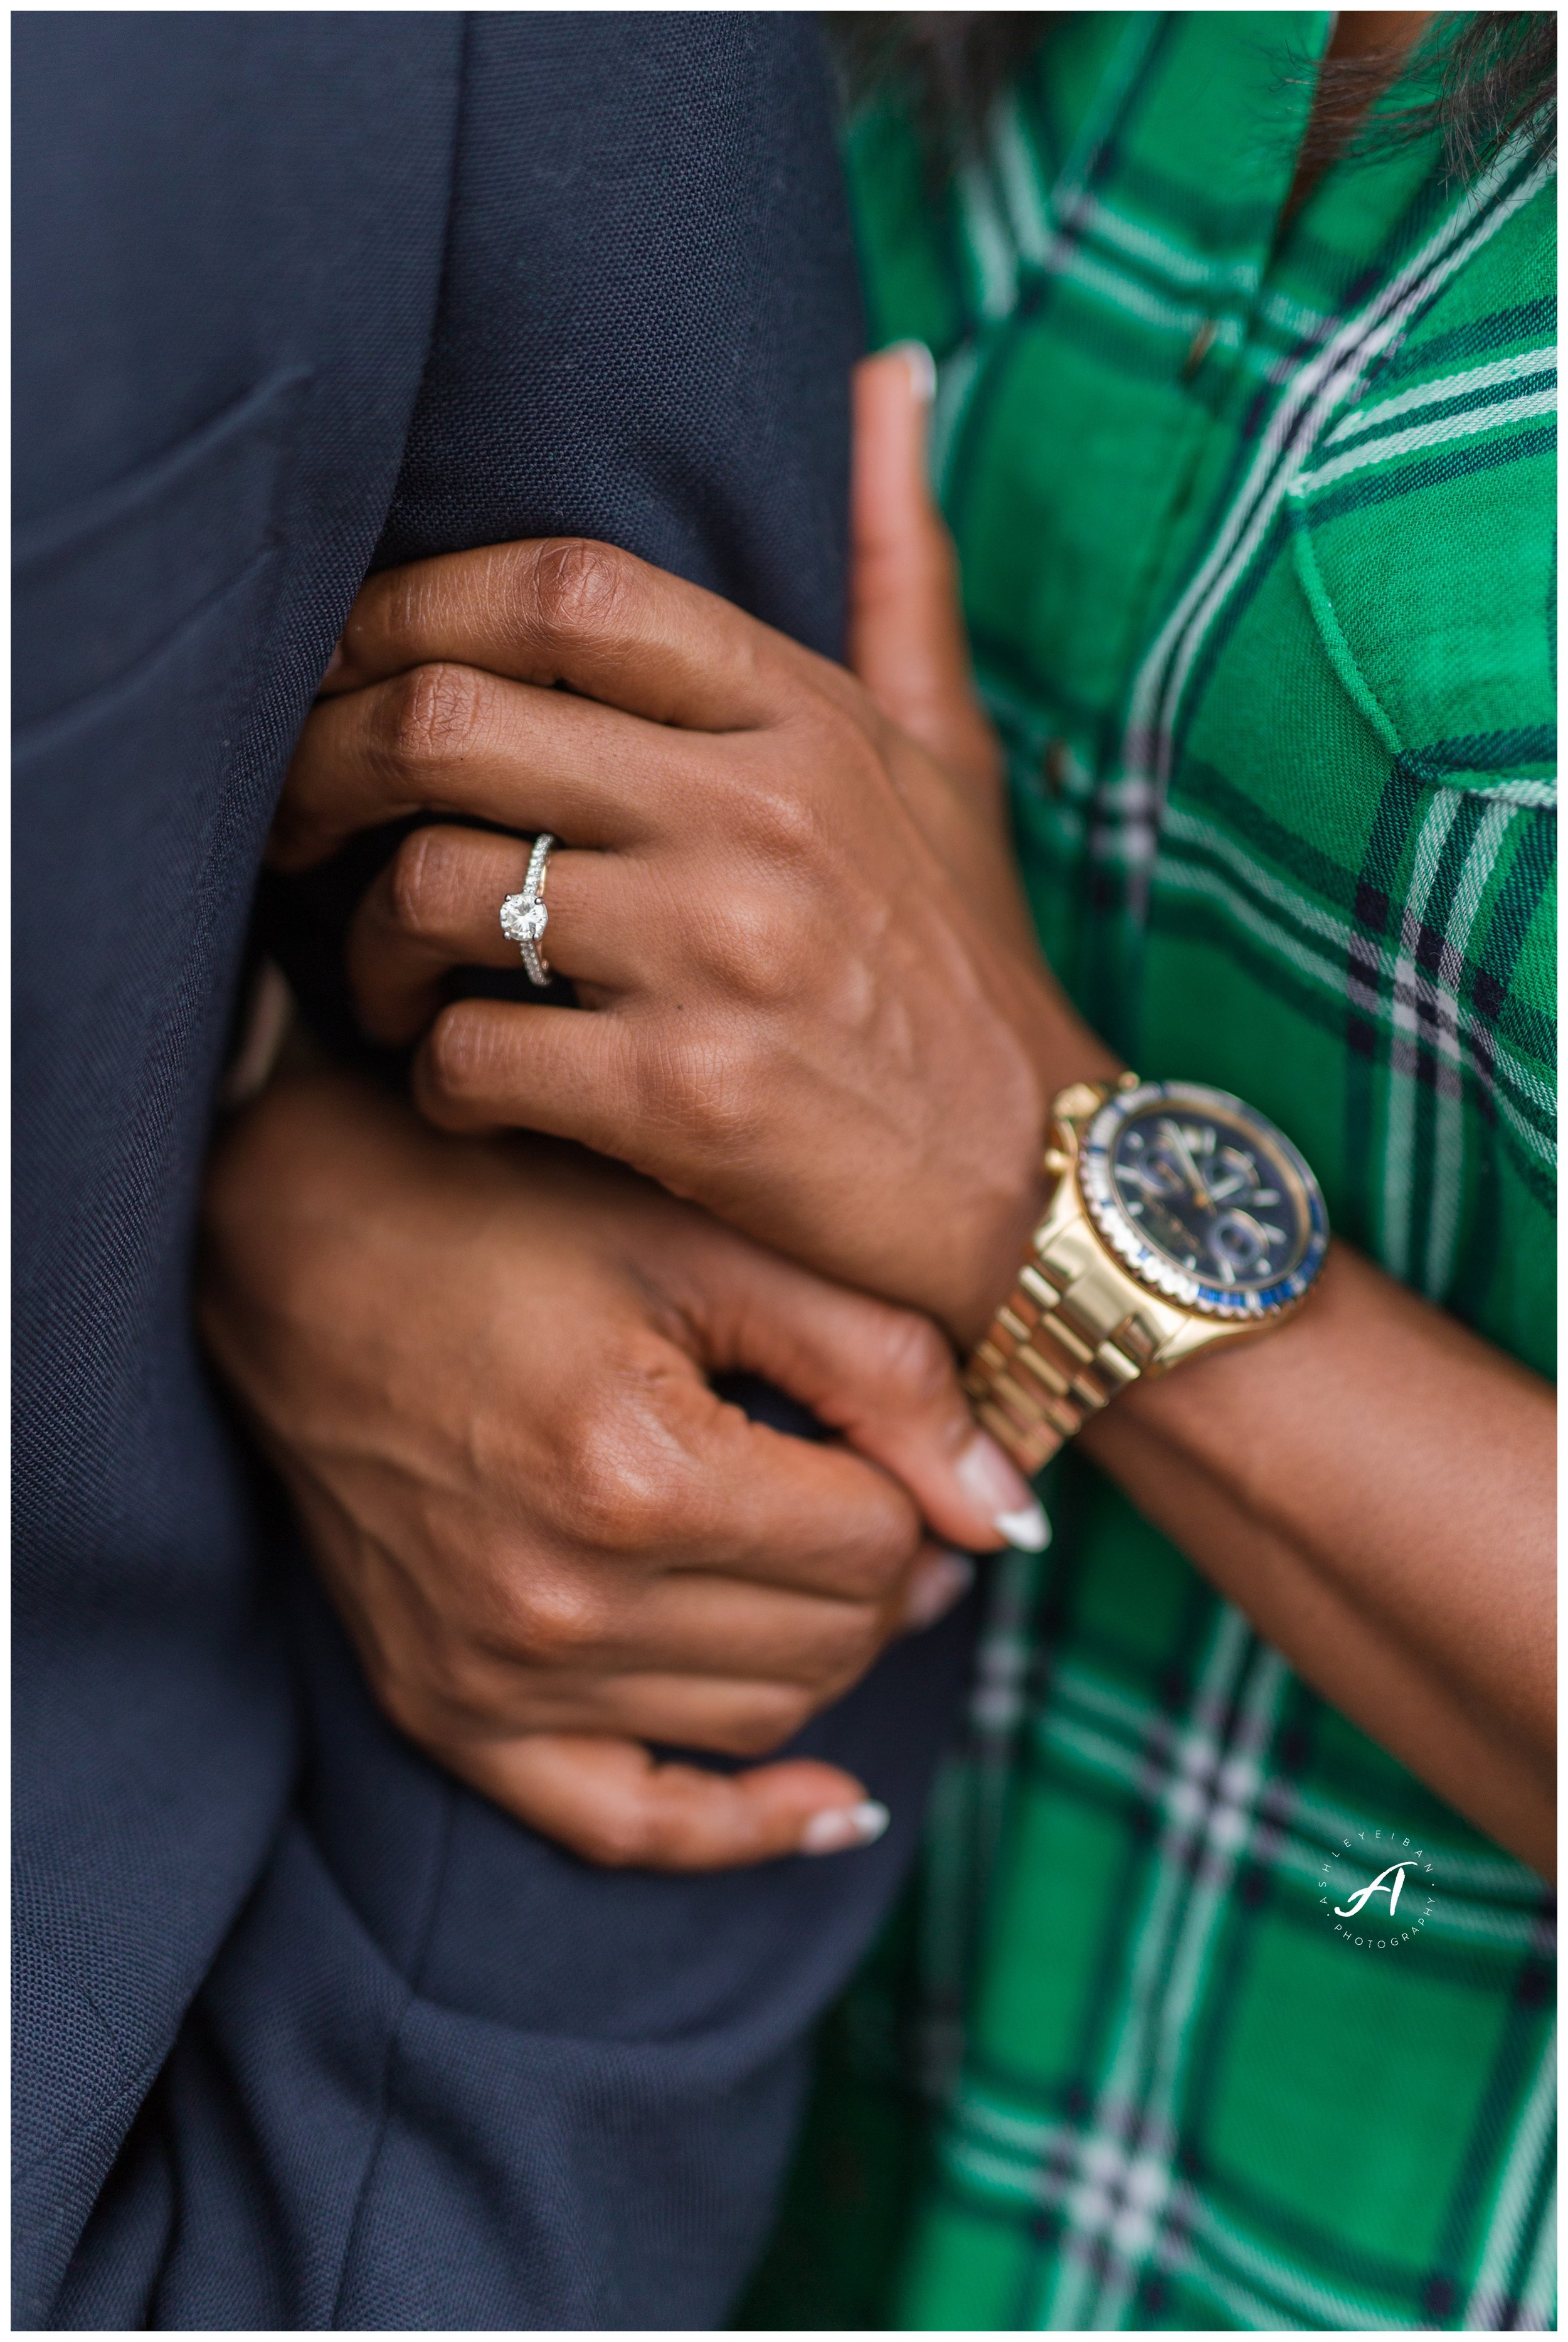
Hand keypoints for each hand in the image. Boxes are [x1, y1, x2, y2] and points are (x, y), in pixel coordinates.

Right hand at [198, 1063, 1045, 1869]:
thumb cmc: (506, 1214)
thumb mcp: (708, 1244)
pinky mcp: (443, 1708)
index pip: (872, 1544)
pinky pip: (621, 1825)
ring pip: (759, 1719)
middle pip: (829, 1641)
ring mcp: (490, 1676)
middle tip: (892, 1495)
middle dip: (890, 1570)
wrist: (294, 1245)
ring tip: (844, 1568)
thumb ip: (882, 1366)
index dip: (916, 1489)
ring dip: (831, 1651)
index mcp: (633, 1474)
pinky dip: (739, 1827)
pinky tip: (834, 1806)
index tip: (898, 1434)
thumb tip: (1013, 1516)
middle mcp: (556, 1603)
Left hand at [270, 364, 1115, 1346]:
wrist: (1045, 1186)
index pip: (559, 589)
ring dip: (361, 946)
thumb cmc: (963, 970)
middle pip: (448, 719)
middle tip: (293, 820)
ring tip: (380, 983)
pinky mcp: (691, 1093)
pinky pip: (471, 1054)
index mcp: (801, 718)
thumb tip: (892, 372)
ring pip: (431, 889)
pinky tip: (456, 1087)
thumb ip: (898, 571)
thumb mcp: (949, 758)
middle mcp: (760, 811)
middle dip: (321, 764)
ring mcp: (724, 952)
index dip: (409, 607)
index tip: (349, 668)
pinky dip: (427, 1076)